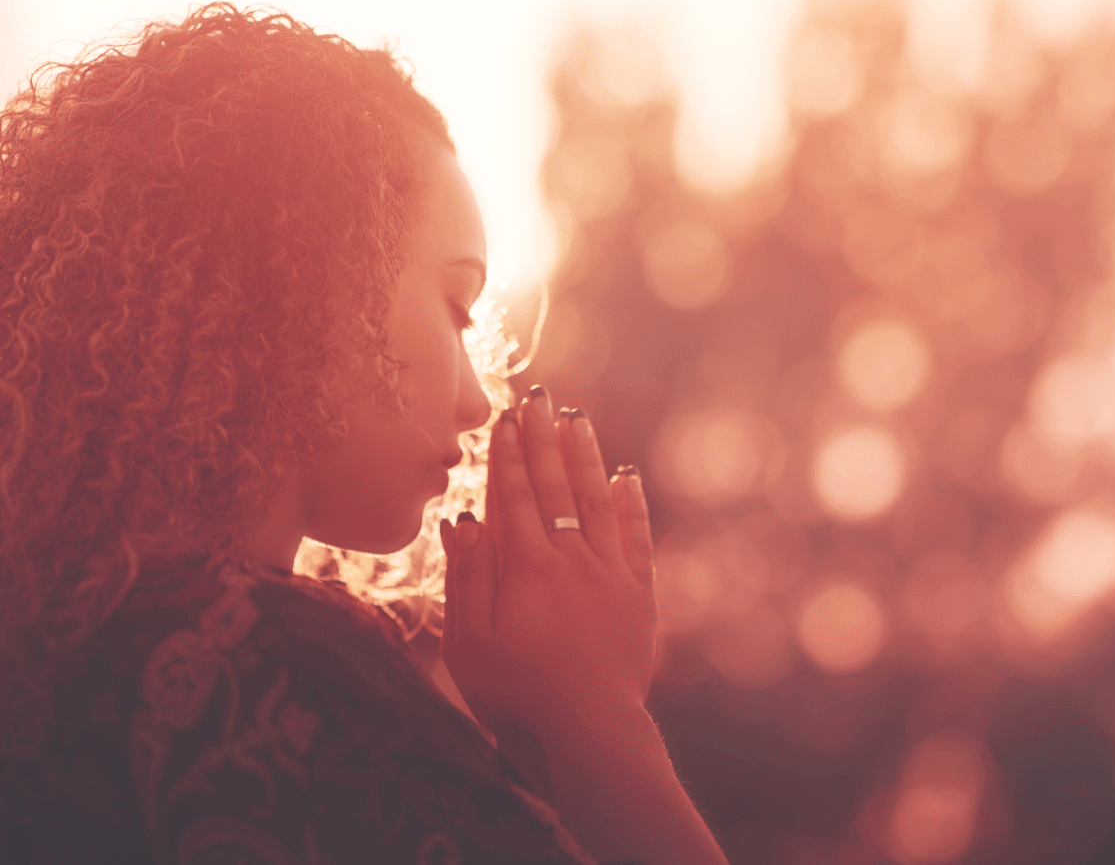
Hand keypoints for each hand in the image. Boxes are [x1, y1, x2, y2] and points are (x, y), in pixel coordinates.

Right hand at [440, 389, 656, 739]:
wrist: (588, 730)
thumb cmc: (517, 693)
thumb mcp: (470, 643)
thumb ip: (467, 578)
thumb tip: (461, 519)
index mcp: (525, 567)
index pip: (513, 496)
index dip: (507, 455)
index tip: (505, 419)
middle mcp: (570, 559)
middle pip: (554, 487)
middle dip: (543, 440)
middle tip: (539, 399)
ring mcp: (609, 574)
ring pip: (596, 501)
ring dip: (585, 457)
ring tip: (578, 418)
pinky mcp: (639, 595)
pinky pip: (637, 537)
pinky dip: (632, 503)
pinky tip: (626, 475)